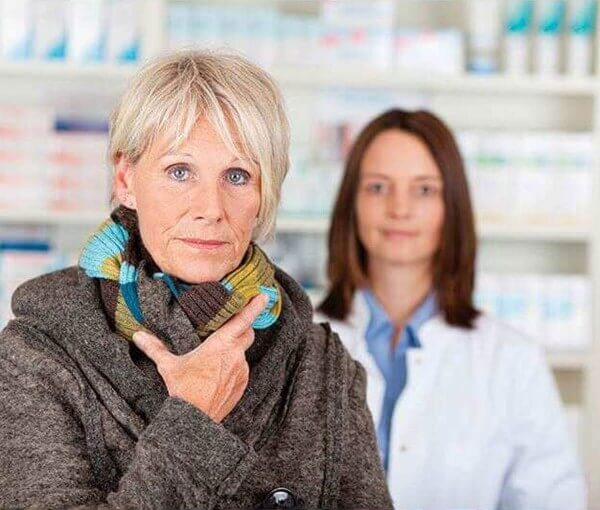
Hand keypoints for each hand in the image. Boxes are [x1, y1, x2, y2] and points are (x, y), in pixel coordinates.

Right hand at [132, 294, 268, 422]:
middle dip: (243, 328)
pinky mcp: (242, 385)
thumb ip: (155, 348)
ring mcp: (241, 371)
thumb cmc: (183, 390)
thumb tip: (138, 335)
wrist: (195, 420)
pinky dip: (233, 368)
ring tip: (216, 358)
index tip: (263, 295)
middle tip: (232, 326)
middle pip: (247, 333)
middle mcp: (236, 355)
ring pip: (243, 353)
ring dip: (234, 351)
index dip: (254, 306)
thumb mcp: (168, 365)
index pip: (243, 320)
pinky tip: (218, 375)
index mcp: (221, 344)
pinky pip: (241, 370)